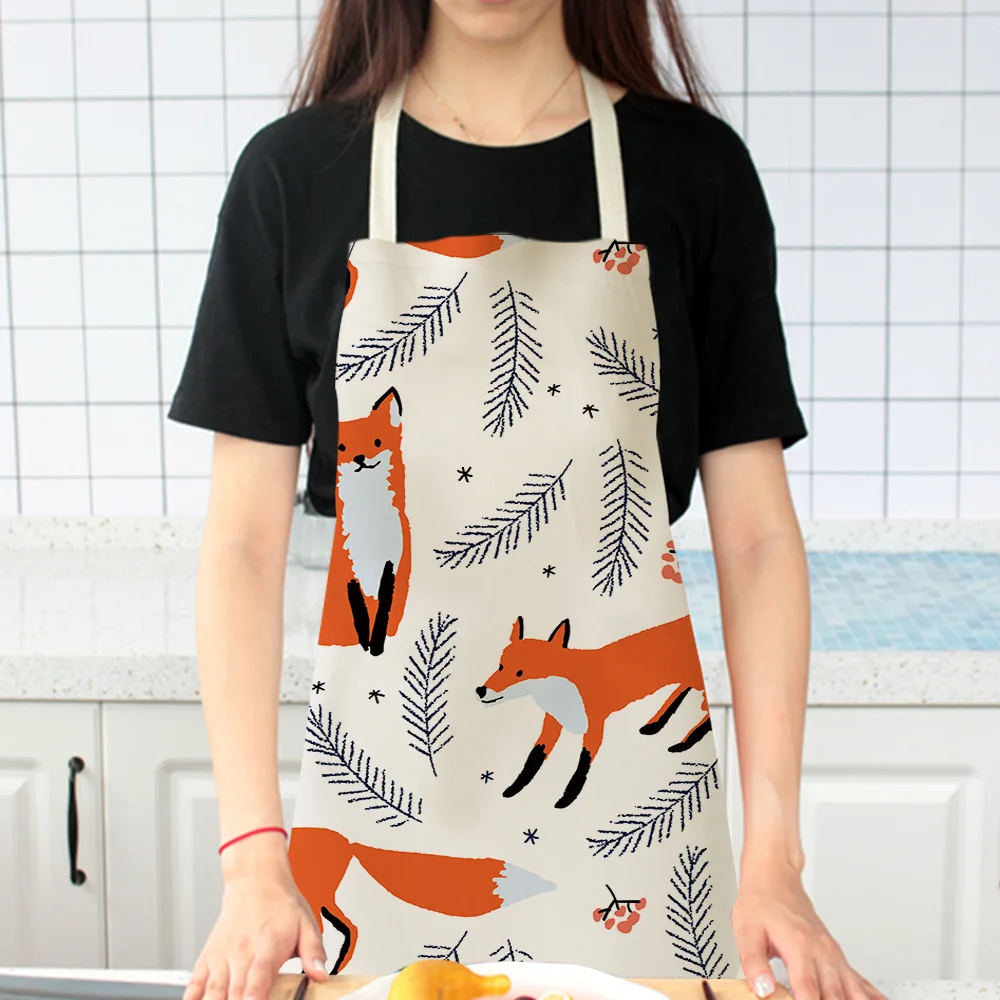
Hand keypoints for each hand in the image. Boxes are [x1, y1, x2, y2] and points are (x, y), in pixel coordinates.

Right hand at [183, 835, 327, 999]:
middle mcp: (243, 951)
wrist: (255, 879)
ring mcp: (222, 955)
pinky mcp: (208, 956)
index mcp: (268, 946)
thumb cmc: (280, 904)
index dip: (254, 996)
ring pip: (213, 989)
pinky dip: (192, 995)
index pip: (259, 976)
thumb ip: (314, 952)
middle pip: (235, 991)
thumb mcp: (306, 924)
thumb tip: (321, 974)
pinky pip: (195, 981)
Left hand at [732, 859, 888, 999]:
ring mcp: (833, 955)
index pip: (808, 990)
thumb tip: (763, 989)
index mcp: (799, 946)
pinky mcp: (837, 958)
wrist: (775, 881)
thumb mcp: (746, 931)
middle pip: (835, 995)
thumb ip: (753, 962)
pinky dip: (872, 996)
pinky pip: (861, 981)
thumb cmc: (761, 905)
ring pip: (853, 991)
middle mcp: (821, 952)